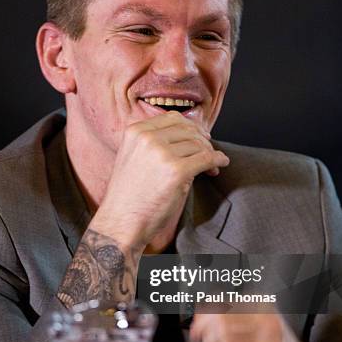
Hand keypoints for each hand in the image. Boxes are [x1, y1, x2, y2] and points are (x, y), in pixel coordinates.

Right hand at [92, 111, 228, 249]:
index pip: (172, 118)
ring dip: (210, 154)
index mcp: (136, 131)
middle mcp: (148, 138)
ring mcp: (162, 153)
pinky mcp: (177, 171)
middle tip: (209, 153)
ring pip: (198, 145)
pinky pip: (207, 159)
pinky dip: (218, 160)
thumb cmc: (129, 196)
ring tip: (211, 168)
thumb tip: (189, 136)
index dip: (190, 127)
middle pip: (188, 130)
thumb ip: (154, 143)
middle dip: (202, 141)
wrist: (121, 223)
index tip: (200, 137)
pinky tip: (220, 165)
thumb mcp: (133, 158)